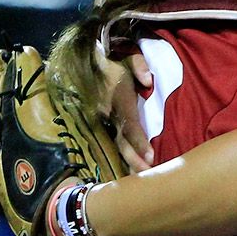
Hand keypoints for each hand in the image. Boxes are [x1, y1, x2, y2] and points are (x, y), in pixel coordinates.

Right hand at [98, 50, 153, 170]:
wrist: (85, 64)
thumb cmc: (114, 63)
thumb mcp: (128, 58)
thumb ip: (139, 66)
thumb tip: (149, 81)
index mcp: (118, 99)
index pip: (130, 124)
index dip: (140, 141)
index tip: (151, 156)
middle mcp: (108, 113)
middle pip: (122, 141)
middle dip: (134, 159)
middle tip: (148, 174)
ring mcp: (102, 120)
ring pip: (115, 145)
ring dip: (127, 161)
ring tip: (140, 177)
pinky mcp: (99, 124)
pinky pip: (110, 142)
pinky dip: (120, 156)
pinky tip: (128, 169)